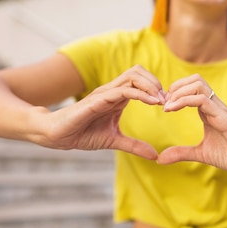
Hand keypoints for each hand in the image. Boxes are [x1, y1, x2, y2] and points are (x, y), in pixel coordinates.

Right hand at [42, 65, 164, 158]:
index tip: (169, 104)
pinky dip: (141, 94)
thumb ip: (134, 146)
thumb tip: (154, 156)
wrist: (58, 136)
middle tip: (167, 100)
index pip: (140, 80)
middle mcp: (112, 90)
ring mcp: (105, 93)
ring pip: (133, 76)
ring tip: (161, 101)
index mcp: (117, 97)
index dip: (156, 88)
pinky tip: (152, 103)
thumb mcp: (114, 140)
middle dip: (156, 82)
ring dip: (151, 85)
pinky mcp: (97, 99)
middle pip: (138, 71)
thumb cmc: (82, 134)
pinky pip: (123, 90)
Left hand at [157, 74, 226, 175]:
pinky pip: (203, 100)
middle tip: (164, 103)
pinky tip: (172, 110)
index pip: (192, 87)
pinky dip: (183, 101)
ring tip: (167, 106)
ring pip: (198, 84)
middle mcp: (215, 106)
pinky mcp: (223, 117)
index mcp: (209, 110)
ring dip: (179, 92)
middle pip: (195, 79)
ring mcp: (220, 110)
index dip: (175, 92)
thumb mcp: (201, 154)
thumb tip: (160, 159)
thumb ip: (181, 153)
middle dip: (176, 87)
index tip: (163, 106)